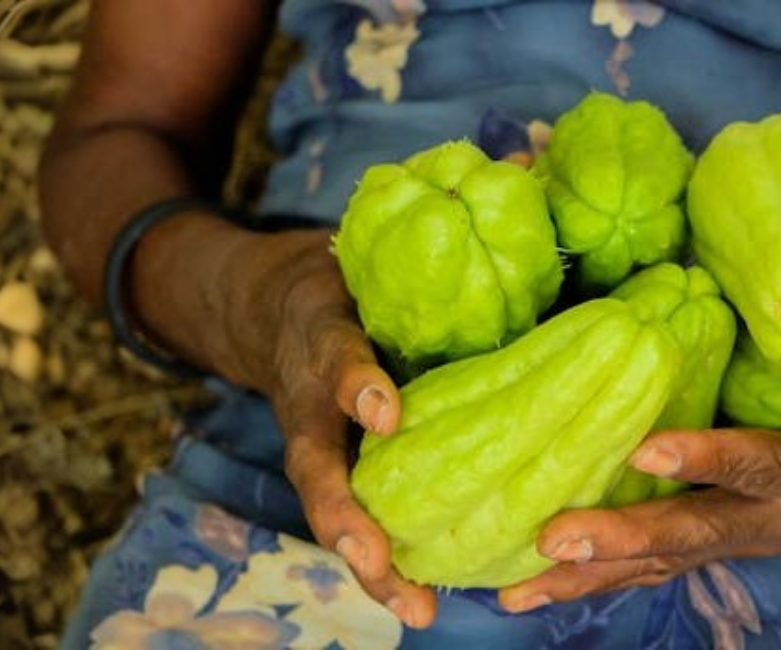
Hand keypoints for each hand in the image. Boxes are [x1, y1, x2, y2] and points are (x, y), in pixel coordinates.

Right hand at [213, 229, 438, 627]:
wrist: (263, 310)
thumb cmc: (336, 276)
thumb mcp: (367, 241)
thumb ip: (431, 217)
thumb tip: (517, 161)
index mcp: (321, 339)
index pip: (333, 361)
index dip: (355, 388)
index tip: (385, 411)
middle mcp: (309, 403)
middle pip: (315, 469)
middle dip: (347, 516)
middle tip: (381, 559)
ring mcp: (317, 445)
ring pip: (332, 510)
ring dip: (369, 562)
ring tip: (415, 609)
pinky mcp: (334, 469)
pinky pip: (357, 518)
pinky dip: (385, 560)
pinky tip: (427, 598)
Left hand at [498, 203, 780, 612]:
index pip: (769, 466)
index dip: (713, 460)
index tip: (647, 450)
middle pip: (698, 535)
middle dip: (625, 540)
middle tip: (552, 537)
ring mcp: (748, 536)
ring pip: (666, 564)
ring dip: (591, 577)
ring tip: (514, 589)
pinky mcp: (722, 534)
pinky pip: (657, 564)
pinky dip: (598, 577)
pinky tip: (533, 584)